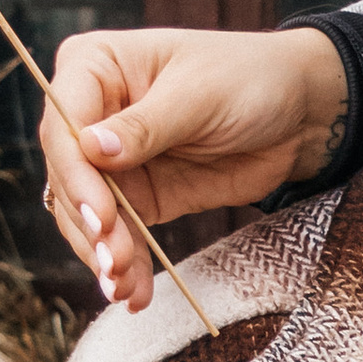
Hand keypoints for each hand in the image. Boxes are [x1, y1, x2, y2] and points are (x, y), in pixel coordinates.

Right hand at [41, 26, 347, 311]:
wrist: (299, 112)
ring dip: (102, 255)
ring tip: (123, 289)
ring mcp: (112, 159)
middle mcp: (91, 113)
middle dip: (90, 226)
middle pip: (68, 178)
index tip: (101, 215)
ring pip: (85, 214)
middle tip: (115, 263)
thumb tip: (90, 149)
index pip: (63, 126)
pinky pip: (120, 235)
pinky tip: (133, 294)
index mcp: (93, 67)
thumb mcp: (199, 95)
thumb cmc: (248, 78)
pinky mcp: (140, 195)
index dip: (76, 176)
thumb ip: (145, 126)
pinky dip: (126, 265)